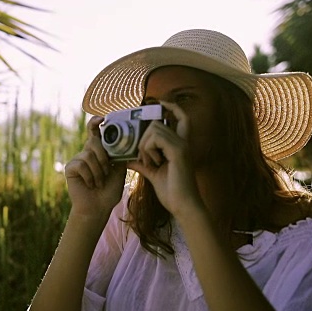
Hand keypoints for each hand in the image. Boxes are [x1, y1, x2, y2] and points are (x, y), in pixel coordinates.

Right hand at [64, 116, 126, 219]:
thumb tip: (126, 141)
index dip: (96, 122)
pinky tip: (90, 184)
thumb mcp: (119, 171)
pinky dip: (89, 176)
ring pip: (89, 154)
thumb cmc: (109, 191)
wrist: (98, 208)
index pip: (95, 132)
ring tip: (99, 182)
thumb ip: (119, 155)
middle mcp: (87, 153)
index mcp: (99, 152)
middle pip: (93, 141)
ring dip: (98, 171)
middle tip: (108, 172)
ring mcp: (78, 160)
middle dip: (103, 157)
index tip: (102, 118)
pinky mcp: (70, 168)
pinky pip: (81, 164)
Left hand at [127, 102, 202, 217]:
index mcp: (180, 145)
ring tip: (149, 162)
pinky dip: (148, 149)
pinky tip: (153, 163)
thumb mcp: (153, 175)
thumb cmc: (172, 193)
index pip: (182, 117)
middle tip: (144, 158)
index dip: (172, 107)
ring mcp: (182, 145)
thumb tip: (128, 161)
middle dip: (143, 139)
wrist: (183, 206)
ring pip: (154, 129)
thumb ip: (142, 165)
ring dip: (144, 145)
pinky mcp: (178, 151)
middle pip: (157, 123)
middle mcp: (183, 142)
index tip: (160, 103)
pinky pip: (155, 138)